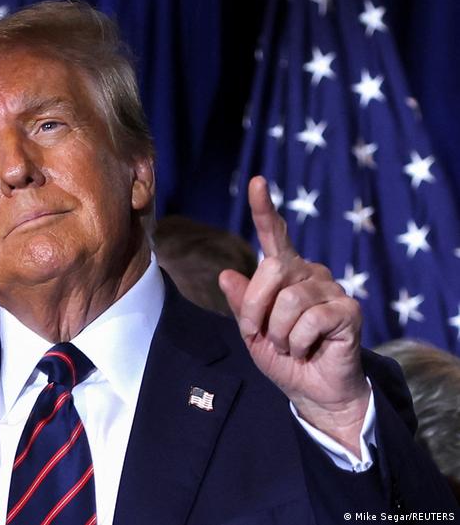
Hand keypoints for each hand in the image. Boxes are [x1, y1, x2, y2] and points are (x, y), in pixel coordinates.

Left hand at [219, 176, 369, 453]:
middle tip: (260, 335)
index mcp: (285, 273)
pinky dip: (298, 343)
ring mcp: (331, 289)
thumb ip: (242, 305)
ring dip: (278, 333)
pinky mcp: (348, 310)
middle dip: (256, 309)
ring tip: (289, 346)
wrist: (313, 391)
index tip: (257, 182)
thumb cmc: (283, 358)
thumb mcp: (251, 333)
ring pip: (289, 300)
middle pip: (272, 270)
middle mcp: (310, 273)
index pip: (274, 236)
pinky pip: (310, 320)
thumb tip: (226, 274)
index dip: (264, 209)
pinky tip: (308, 350)